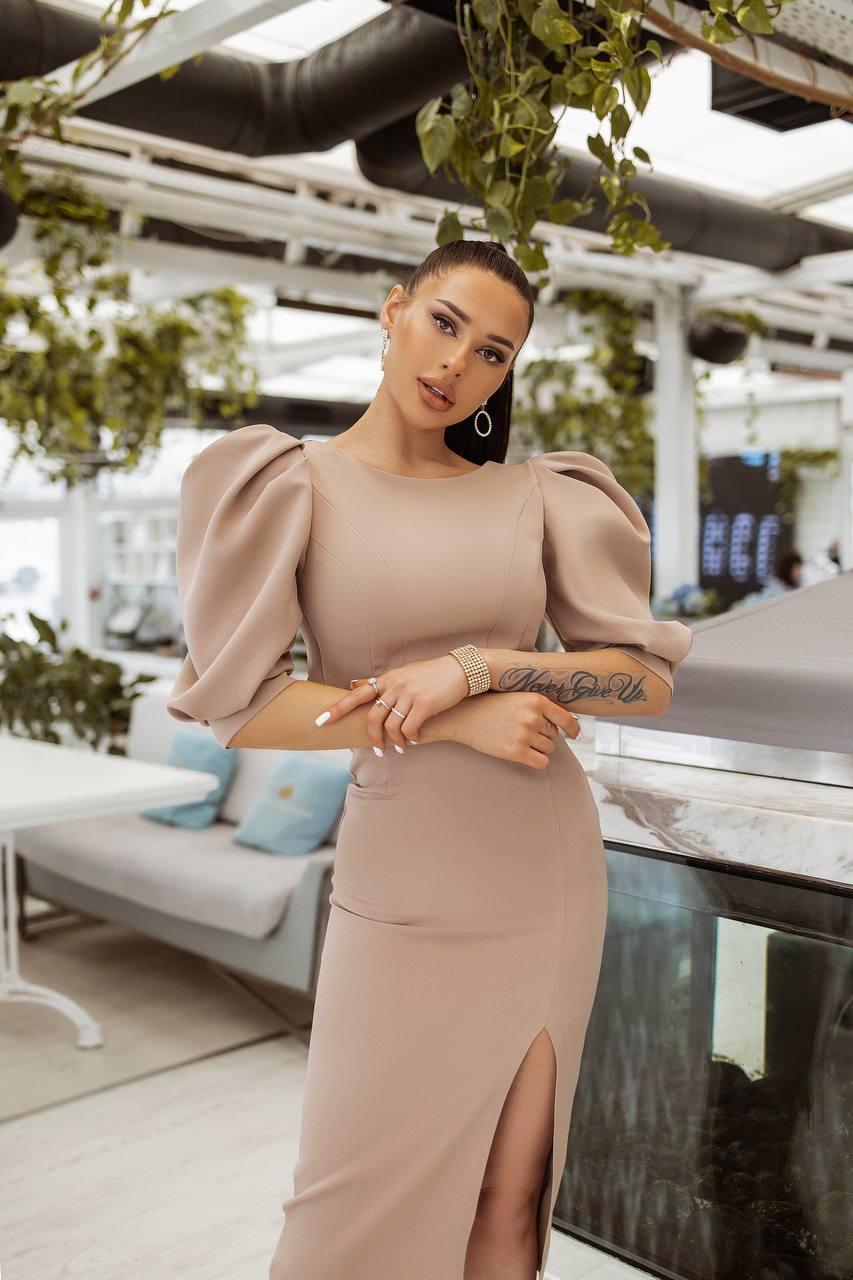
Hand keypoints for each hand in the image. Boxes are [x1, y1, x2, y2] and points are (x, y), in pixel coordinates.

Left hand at [312, 656, 470, 751]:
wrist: (460, 670)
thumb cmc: (430, 674)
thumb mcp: (402, 673)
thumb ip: (379, 682)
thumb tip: (352, 684)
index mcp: (387, 678)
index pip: (356, 694)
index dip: (337, 708)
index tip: (320, 720)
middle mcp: (395, 685)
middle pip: (372, 717)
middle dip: (372, 737)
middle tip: (377, 750)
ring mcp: (410, 694)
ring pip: (391, 727)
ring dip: (394, 742)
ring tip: (400, 748)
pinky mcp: (425, 705)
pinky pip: (410, 729)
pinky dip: (410, 739)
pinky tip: (415, 740)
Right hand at [449, 691, 579, 768]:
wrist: (463, 716)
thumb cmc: (491, 706)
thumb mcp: (517, 697)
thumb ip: (539, 706)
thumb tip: (569, 723)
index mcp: (536, 700)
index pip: (566, 718)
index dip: (573, 729)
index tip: (575, 734)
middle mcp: (532, 717)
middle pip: (554, 735)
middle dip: (543, 736)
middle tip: (522, 732)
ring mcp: (524, 734)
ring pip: (549, 749)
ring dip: (539, 748)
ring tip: (518, 740)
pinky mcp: (516, 752)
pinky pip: (541, 762)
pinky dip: (538, 761)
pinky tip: (525, 755)